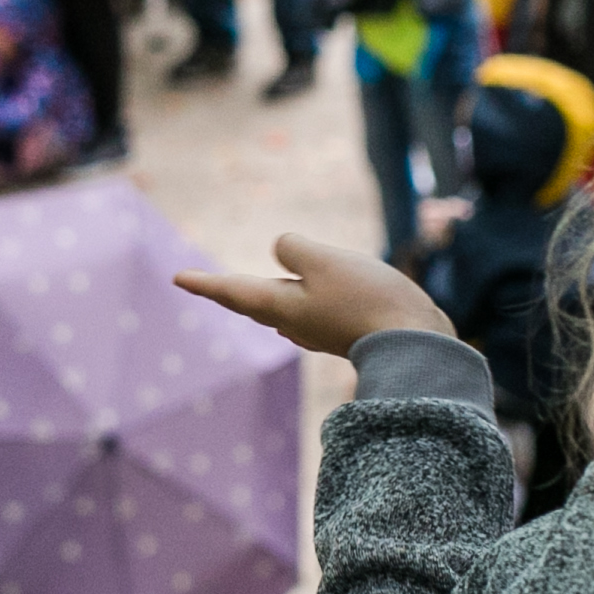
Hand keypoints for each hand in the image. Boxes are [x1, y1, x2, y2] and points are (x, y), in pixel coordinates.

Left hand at [175, 232, 451, 358]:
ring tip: (243, 290)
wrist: (416, 343)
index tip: (177, 279)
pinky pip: (310, 309)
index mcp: (281, 306)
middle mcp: (294, 322)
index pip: (233, 290)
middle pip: (253, 302)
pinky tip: (303, 296)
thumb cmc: (367, 299)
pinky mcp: (344, 329)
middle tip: (204, 286)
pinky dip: (298, 297)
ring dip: (262, 296)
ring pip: (282, 308)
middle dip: (229, 291)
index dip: (205, 282)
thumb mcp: (325, 261)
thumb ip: (295, 250)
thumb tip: (283, 250)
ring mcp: (319, 329)